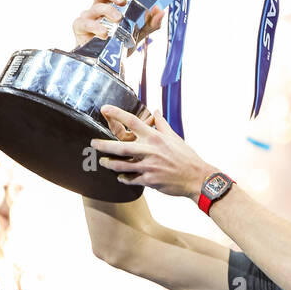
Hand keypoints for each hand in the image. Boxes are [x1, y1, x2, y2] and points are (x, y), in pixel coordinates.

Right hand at [72, 0, 165, 46]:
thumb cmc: (121, 41)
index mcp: (111, 3)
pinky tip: (105, 33)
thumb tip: (161, 10)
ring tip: (118, 20)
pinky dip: (96, 27)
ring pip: (96, 7)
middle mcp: (98, 6)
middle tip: (122, 0)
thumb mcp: (141, 31)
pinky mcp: (80, 26)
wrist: (107, 62)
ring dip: (108, 12)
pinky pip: (86, 23)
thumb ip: (152, 22)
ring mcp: (88, 15)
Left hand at [91, 104, 213, 198]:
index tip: (104, 109)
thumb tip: (156, 111)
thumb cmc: (186, 157)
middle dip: (103, 145)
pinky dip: (123, 178)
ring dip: (109, 163)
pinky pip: (131, 179)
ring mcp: (149, 167)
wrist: (197, 178)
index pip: (132, 121)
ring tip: (103, 161)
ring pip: (122, 165)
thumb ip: (162, 124)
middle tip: (93, 143)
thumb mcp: (175, 137)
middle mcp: (150, 151)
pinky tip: (120, 177)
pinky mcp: (149, 181)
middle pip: (119, 146)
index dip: (116, 113)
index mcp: (155, 137)